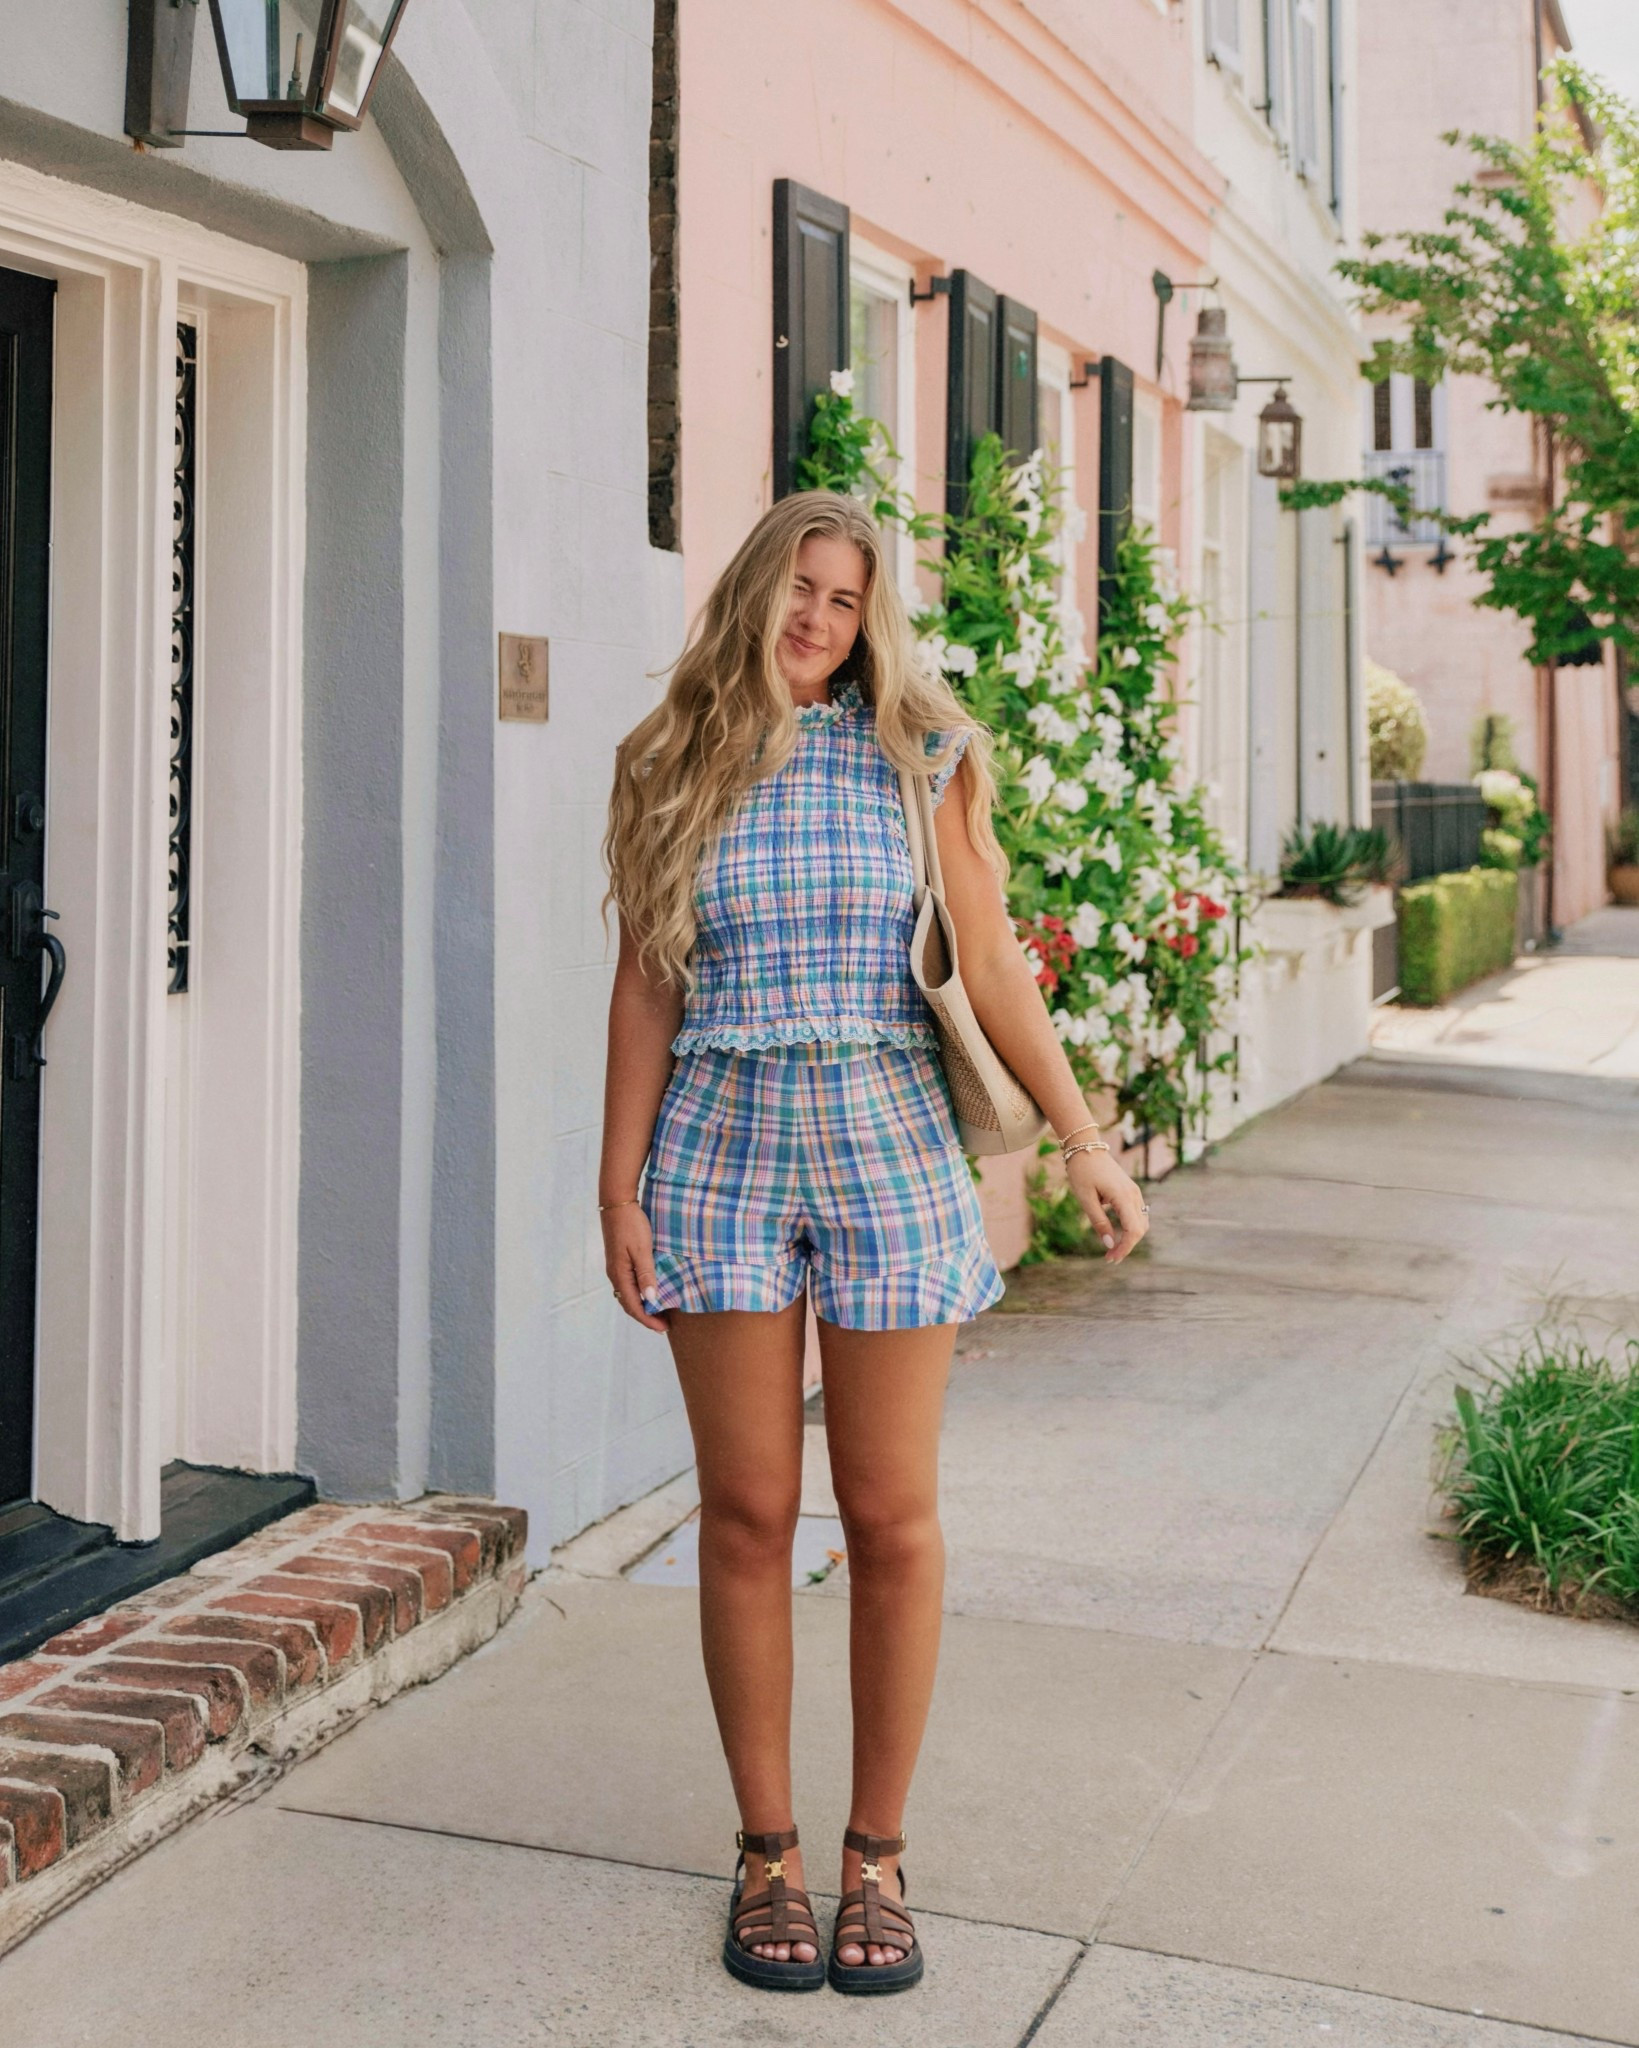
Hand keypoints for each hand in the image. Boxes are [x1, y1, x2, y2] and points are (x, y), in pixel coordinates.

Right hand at [602, 1202, 669, 1330]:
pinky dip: (640, 1294)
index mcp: (620, 1275)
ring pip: (629, 1295)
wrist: (617, 1202)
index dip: (648, 1320)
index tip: (664, 1328)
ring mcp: (616, 1268)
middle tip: (664, 1325)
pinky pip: (629, 1284)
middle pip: (629, 1304)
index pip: (634, 1307)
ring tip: (659, 1312)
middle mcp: (615, 1274)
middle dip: (646, 1317)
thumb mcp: (642, 1249)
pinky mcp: (619, 1260)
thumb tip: (651, 1300)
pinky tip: (651, 1292)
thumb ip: (646, 1274)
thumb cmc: (631, 1224)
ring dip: (643, 1306)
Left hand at [1065, 1148, 1148, 1263]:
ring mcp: (1134, 1192)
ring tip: (1113, 1248)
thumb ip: (1099, 1222)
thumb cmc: (1082, 1171)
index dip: (1124, 1248)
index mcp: (1123, 1197)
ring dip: (1130, 1238)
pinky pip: (1137, 1214)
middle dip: (1127, 1246)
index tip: (1110, 1258)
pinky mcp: (1130, 1191)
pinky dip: (1130, 1227)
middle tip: (1109, 1257)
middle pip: (1140, 1229)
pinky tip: (1117, 1234)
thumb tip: (1109, 1244)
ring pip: (1141, 1222)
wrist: (1085, 1147)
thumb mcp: (1086, 1199)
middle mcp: (1133, 1195)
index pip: (1133, 1230)